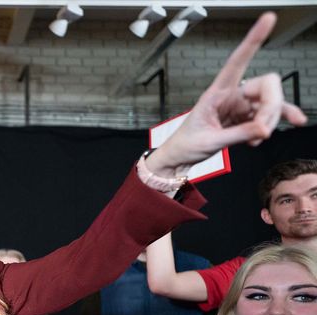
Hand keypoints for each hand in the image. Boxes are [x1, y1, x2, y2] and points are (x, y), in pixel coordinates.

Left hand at [147, 12, 306, 177]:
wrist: (180, 158)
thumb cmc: (186, 145)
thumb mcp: (210, 141)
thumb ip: (238, 135)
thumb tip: (264, 130)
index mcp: (216, 92)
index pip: (237, 61)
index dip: (254, 39)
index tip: (269, 18)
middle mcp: (231, 95)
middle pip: (267, 85)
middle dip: (272, 106)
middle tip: (264, 129)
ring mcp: (240, 106)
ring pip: (270, 102)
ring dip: (272, 119)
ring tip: (260, 138)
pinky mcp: (245, 119)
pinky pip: (267, 117)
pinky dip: (270, 126)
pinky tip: (262, 138)